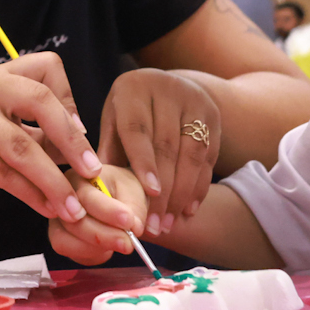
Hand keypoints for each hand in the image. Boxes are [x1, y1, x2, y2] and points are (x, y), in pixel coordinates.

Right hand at [0, 52, 99, 222]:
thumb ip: (32, 131)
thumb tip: (79, 142)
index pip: (46, 66)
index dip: (69, 97)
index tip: (76, 132)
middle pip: (40, 101)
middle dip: (72, 140)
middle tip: (91, 170)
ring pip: (23, 147)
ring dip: (54, 181)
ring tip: (73, 206)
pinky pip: (4, 173)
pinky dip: (30, 194)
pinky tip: (46, 208)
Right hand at [47, 166, 146, 265]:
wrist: (117, 201)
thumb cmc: (121, 191)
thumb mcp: (133, 190)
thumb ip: (134, 207)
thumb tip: (133, 228)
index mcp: (78, 178)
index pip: (87, 197)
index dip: (108, 212)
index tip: (129, 221)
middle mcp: (60, 198)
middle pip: (74, 222)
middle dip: (103, 236)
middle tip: (128, 243)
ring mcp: (57, 220)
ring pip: (66, 240)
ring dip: (96, 248)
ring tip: (121, 244)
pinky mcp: (59, 239)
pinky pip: (70, 253)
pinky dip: (91, 255)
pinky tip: (107, 249)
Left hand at [99, 68, 221, 236]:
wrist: (169, 86)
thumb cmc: (131, 111)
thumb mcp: (114, 121)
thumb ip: (109, 150)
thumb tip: (96, 189)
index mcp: (134, 89)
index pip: (139, 129)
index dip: (144, 162)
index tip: (149, 192)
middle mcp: (167, 90)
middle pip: (167, 146)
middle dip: (162, 190)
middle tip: (154, 224)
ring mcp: (195, 101)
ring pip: (192, 154)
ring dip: (181, 194)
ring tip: (168, 223)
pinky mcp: (213, 117)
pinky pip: (208, 158)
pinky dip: (198, 187)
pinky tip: (187, 209)